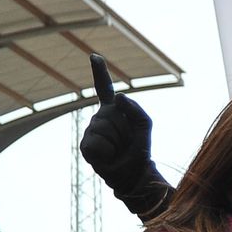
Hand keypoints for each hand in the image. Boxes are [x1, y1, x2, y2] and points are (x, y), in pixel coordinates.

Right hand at [80, 54, 152, 180]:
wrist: (133, 175)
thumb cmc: (140, 149)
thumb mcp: (145, 125)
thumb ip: (136, 108)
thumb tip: (119, 96)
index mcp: (114, 109)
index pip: (104, 87)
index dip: (99, 71)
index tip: (94, 56)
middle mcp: (100, 117)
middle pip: (110, 114)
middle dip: (122, 130)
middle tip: (126, 143)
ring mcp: (91, 131)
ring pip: (103, 129)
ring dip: (115, 142)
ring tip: (118, 150)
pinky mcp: (85, 146)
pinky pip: (96, 144)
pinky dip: (106, 152)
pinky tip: (108, 157)